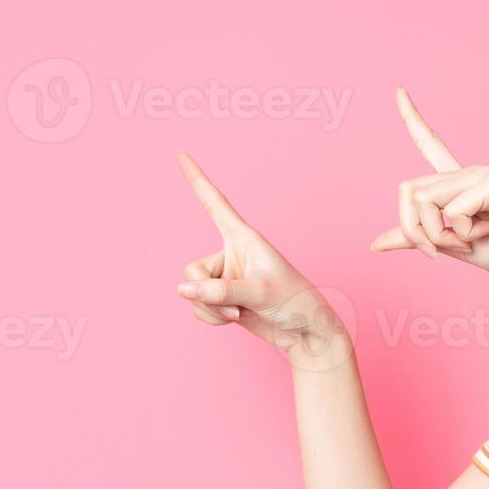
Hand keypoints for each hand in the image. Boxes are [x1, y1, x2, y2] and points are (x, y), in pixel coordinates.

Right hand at [174, 152, 351, 367]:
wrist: (306, 334)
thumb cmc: (295, 304)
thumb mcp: (260, 293)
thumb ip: (220, 291)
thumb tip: (182, 289)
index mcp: (245, 239)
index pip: (215, 204)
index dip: (198, 180)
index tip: (182, 154)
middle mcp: (232, 254)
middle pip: (192, 269)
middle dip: (206, 293)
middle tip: (236, 304)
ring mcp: (226, 278)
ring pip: (192, 291)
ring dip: (211, 309)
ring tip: (241, 312)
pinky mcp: (223, 299)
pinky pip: (198, 307)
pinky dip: (212, 318)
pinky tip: (235, 319)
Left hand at [369, 86, 488, 286]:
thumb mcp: (453, 248)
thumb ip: (419, 239)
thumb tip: (376, 243)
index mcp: (461, 184)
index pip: (431, 145)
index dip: (412, 120)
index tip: (398, 91)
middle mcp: (469, 172)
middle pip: (408, 189)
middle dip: (413, 230)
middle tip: (436, 252)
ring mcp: (481, 174)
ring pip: (423, 200)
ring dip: (437, 235)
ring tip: (469, 242)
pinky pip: (451, 209)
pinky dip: (462, 233)